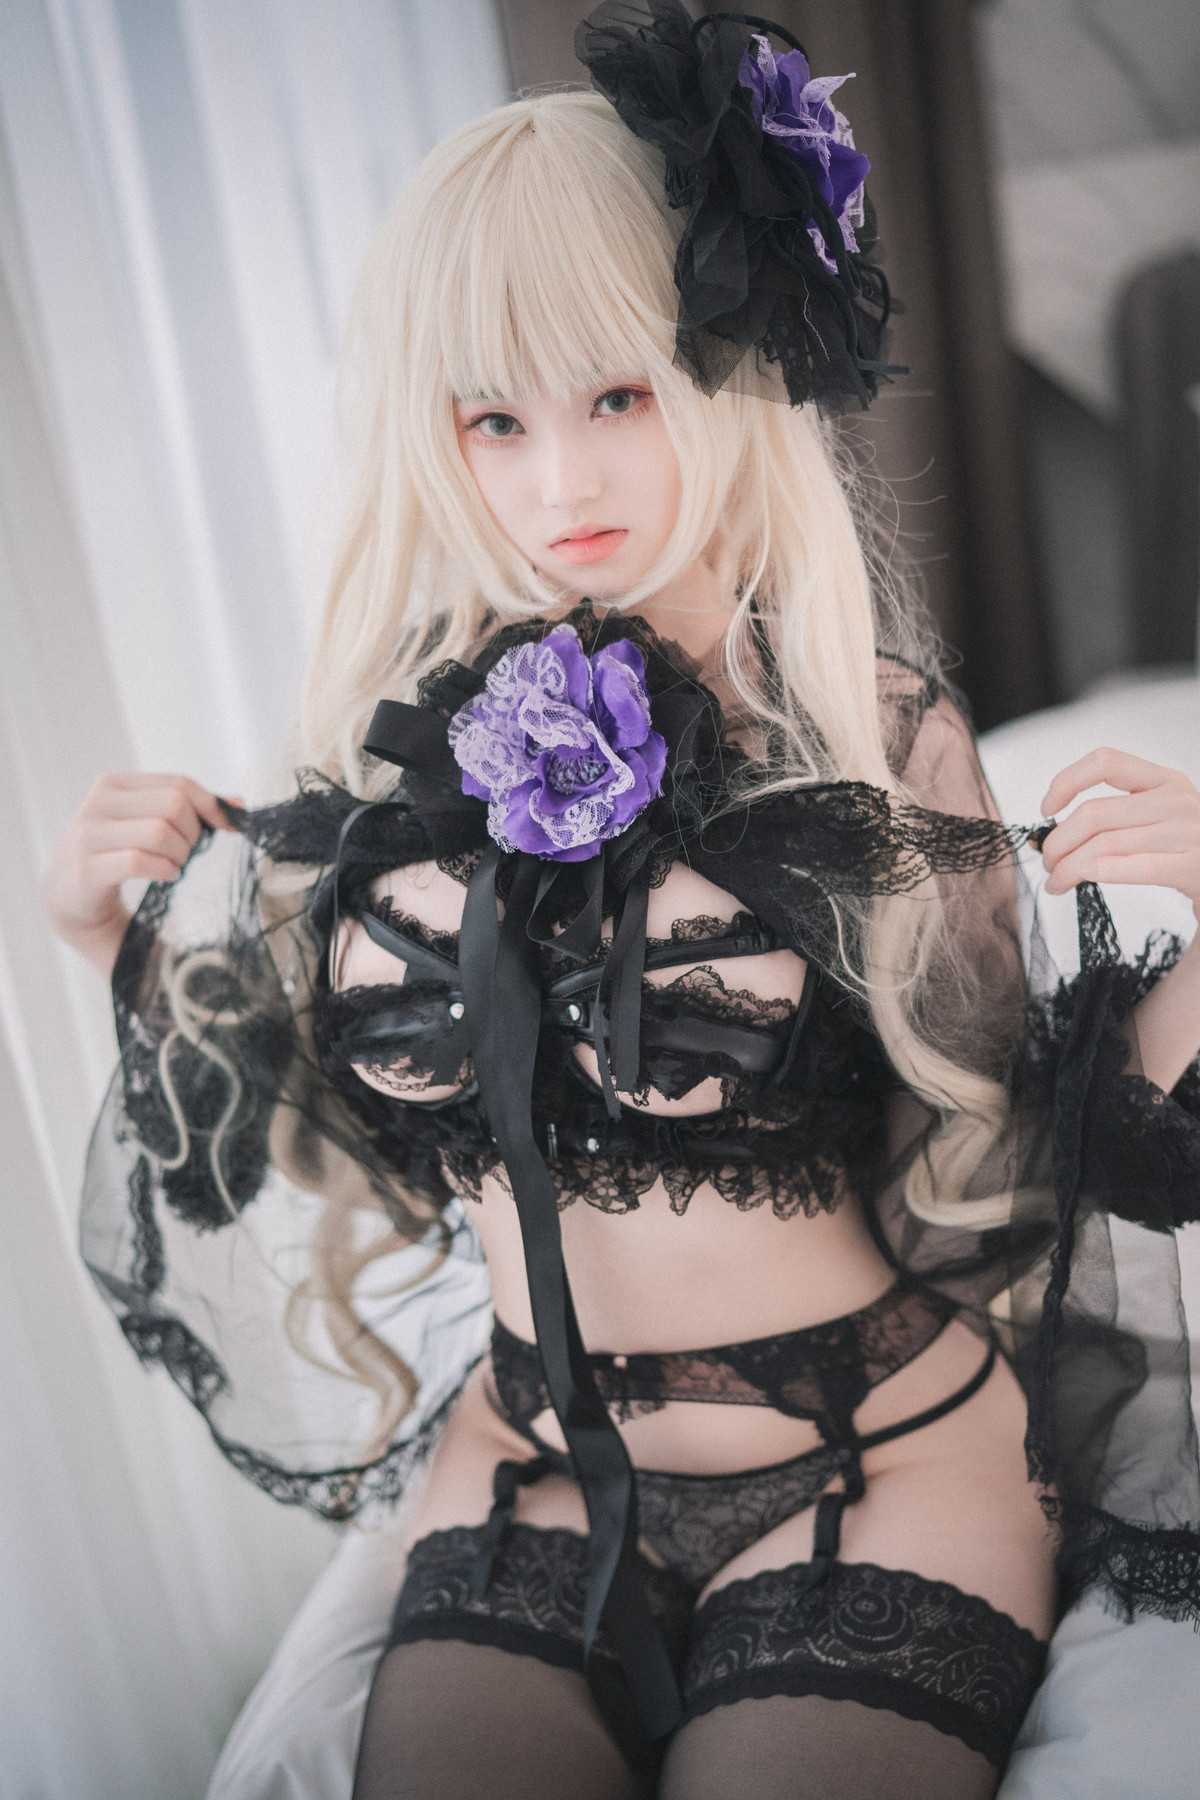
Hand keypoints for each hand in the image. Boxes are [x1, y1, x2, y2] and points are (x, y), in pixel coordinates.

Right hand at [43, 772, 245, 952]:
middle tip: (188, 853)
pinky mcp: (88, 868)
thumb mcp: (148, 823)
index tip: (228, 828)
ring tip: (174, 867)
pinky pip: (139, 861)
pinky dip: (164, 870)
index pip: (179, 784)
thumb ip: (189, 811)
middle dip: (193, 833)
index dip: (211, 806)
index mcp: (115, 785)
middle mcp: (98, 803)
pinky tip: (166, 876)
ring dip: (180, 856)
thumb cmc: (117, 854)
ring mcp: (89, 835)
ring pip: (160, 832)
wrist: (69, 896)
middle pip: (174, 806)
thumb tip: (238, 804)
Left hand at [1039, 748, 1199, 928]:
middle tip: (1048, 860)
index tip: (1047, 808)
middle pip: (1094, 813)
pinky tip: (1077, 883)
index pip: (1106, 762)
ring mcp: (1185, 833)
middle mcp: (1175, 801)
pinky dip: (1090, 875)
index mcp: (1165, 780)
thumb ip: (1115, 814)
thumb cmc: (1187, 847)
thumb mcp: (1160, 815)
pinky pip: (1124, 868)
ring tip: (1056, 879)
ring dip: (1067, 866)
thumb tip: (1049, 832)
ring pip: (1102, 845)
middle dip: (1058, 840)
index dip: (1066, 781)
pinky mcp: (1189, 867)